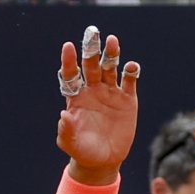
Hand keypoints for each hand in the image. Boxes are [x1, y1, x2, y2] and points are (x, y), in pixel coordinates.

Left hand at [56, 27, 139, 184]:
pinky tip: (131, 66)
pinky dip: (131, 72)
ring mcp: (110, 93)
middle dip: (91, 49)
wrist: (104, 160)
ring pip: (110, 68)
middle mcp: (92, 90)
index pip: (71, 74)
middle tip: (92, 33)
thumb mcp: (70, 143)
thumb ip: (66, 130)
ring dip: (111, 54)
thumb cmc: (82, 150)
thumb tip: (63, 114)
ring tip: (112, 41)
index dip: (69, 60)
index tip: (68, 46)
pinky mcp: (127, 99)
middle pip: (91, 65)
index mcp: (76, 97)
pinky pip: (130, 81)